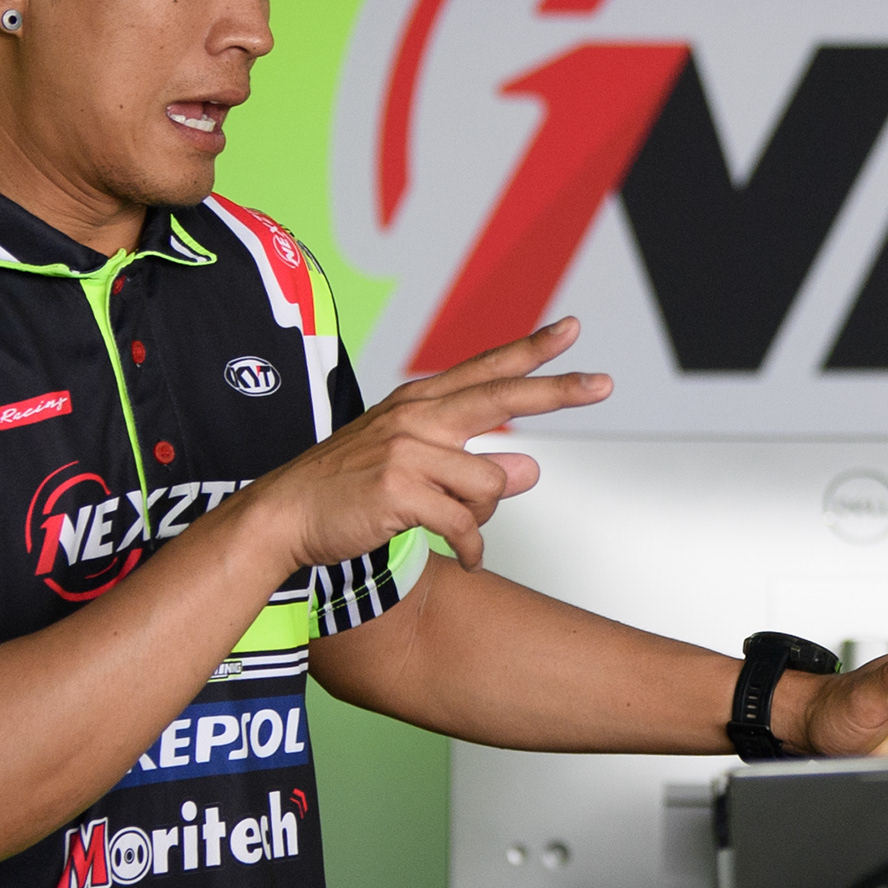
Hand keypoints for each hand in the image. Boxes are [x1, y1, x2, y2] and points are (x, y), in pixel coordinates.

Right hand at [254, 317, 613, 572]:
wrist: (285, 516)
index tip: (571, 331)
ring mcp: (408, 451)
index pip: (485, 371)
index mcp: (417, 404)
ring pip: (488, 484)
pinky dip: (471, 548)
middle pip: (502, 397)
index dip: (531, 351)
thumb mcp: (410, 466)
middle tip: (603, 384)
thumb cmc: (346, 489)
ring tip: (455, 529)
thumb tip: (529, 467)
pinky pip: (466, 525)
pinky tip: (463, 556)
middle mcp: (416, 417)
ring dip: (482, 518)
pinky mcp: (402, 490)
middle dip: (558, 390)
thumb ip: (469, 462)